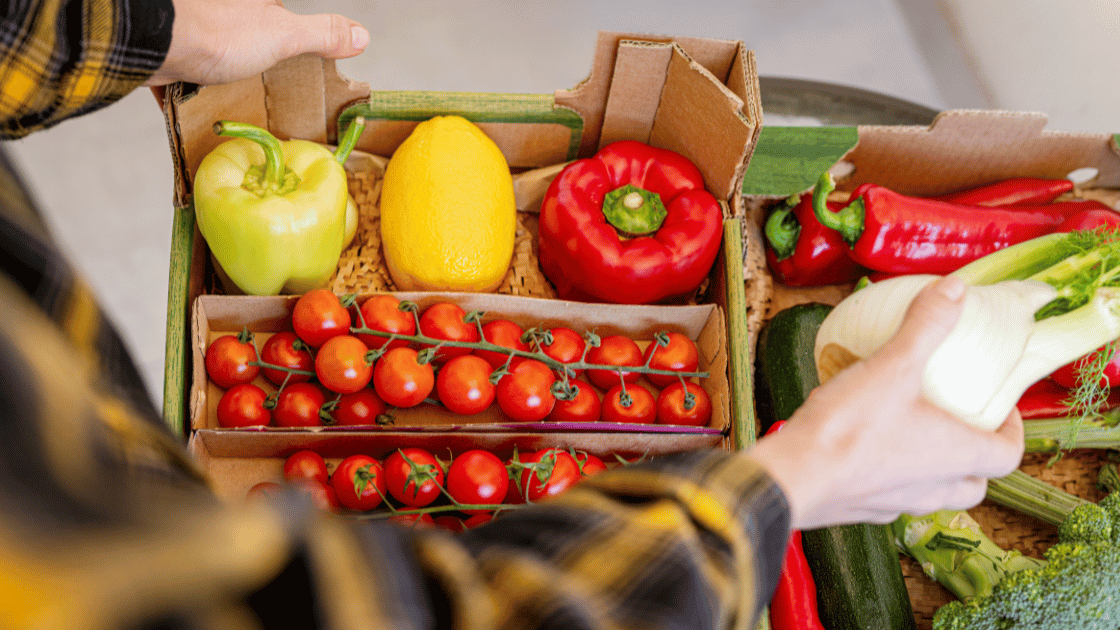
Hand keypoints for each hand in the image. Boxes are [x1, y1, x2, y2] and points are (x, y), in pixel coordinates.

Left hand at [144, 0, 368, 86]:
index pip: (276, 15)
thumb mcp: (284, 36)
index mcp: (250, 1)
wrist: (154, 43)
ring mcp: (188, 27)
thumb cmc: (218, 34)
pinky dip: (181, 87)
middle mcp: (216, 8)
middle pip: (241, 36)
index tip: (285, 66)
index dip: (283, 40)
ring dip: (213, 76)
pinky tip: (190, 105)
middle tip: (256, 90)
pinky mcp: (160, 48)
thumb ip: (322, 34)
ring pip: (208, 53)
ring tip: (226, 101)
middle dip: (247, 61)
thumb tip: (362, 35)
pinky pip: (174, 69)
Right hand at [748, 275, 1024, 529]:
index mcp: (957, 457)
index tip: (999, 406)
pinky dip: (890, 476)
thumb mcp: (892, 366)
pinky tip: (866, 449)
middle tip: (960, 422)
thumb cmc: (850, 427)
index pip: (1008, 455)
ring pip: (934, 493)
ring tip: (913, 435)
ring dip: (935, 470)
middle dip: (975, 456)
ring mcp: (898, 504)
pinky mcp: (863, 510)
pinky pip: (890, 496)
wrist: (792, 478)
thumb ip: (926, 325)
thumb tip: (955, 288)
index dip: (1013, 430)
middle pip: (975, 484)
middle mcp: (934, 488)